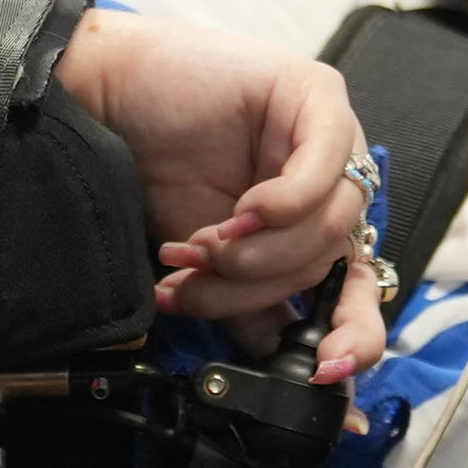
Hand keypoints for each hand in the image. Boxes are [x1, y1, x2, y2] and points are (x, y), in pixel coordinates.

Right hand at [56, 10, 388, 387]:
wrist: (107, 98)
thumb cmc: (152, 168)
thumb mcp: (206, 264)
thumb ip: (250, 310)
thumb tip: (287, 370)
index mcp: (314, 226)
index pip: (360, 293)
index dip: (353, 338)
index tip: (322, 372)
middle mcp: (333, 184)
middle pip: (330, 266)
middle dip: (255, 289)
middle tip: (194, 281)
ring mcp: (333, 139)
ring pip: (328, 227)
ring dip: (257, 253)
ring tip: (198, 245)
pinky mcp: (319, 95)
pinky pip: (326, 168)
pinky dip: (282, 205)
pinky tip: (241, 210)